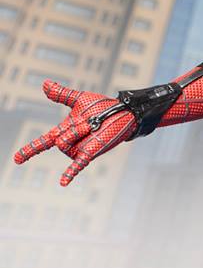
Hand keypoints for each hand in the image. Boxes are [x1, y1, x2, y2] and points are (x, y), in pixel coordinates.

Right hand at [13, 80, 135, 185]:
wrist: (122, 113)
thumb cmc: (101, 107)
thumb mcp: (78, 99)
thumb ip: (61, 95)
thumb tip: (45, 84)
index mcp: (64, 131)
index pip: (43, 142)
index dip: (30, 150)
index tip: (17, 159)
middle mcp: (70, 143)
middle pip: (57, 140)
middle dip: (72, 129)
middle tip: (90, 121)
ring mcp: (79, 149)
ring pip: (65, 145)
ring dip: (78, 132)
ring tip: (94, 127)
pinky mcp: (90, 153)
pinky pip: (77, 165)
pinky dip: (70, 173)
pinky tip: (62, 182)